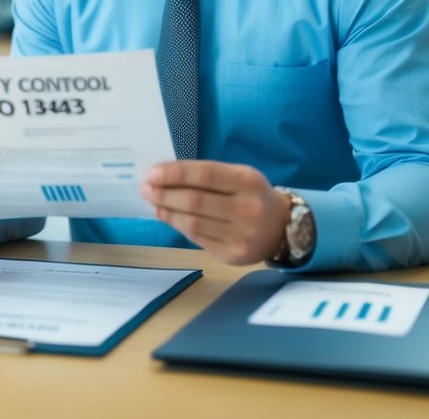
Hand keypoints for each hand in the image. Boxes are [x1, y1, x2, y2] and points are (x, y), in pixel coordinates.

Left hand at [140, 160, 288, 264]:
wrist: (282, 228)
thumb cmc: (251, 195)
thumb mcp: (238, 176)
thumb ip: (206, 175)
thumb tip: (163, 175)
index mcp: (248, 181)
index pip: (205, 175)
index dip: (175, 174)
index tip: (151, 173)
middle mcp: (247, 208)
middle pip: (196, 201)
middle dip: (165, 194)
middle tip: (146, 189)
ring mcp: (241, 234)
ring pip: (193, 223)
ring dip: (167, 211)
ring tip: (153, 202)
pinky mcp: (233, 254)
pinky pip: (197, 238)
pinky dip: (178, 225)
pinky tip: (167, 216)